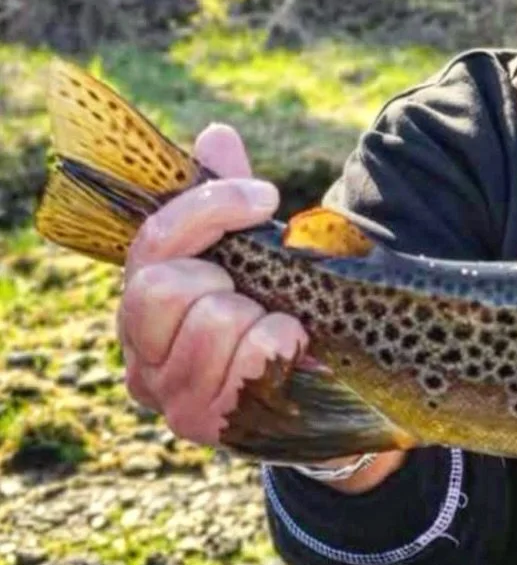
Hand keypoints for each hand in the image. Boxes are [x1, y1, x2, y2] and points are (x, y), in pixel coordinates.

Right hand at [118, 125, 404, 491]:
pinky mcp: (211, 430)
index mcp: (142, 309)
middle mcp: (142, 361)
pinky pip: (251, 361)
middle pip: (165, 288)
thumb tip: (215, 135)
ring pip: (215, 321)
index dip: (207, 209)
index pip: (151, 244)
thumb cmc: (278, 316)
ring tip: (278, 333)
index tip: (265, 196)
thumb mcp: (257, 257)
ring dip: (265, 317)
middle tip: (257, 300)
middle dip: (230, 280)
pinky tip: (291, 360)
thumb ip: (229, 200)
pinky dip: (284, 346)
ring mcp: (172, 400)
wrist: (326, 397)